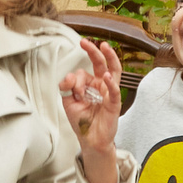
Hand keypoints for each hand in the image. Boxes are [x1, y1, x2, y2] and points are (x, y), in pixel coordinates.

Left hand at [62, 39, 124, 182]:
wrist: (90, 140)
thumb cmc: (82, 120)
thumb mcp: (68, 102)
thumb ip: (67, 88)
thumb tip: (68, 78)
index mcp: (91, 84)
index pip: (83, 72)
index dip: (74, 77)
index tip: (68, 85)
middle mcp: (101, 86)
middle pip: (101, 64)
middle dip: (94, 51)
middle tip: (85, 42)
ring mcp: (109, 93)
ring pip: (113, 72)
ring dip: (109, 58)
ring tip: (104, 47)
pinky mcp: (114, 105)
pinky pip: (115, 92)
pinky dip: (111, 84)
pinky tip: (106, 76)